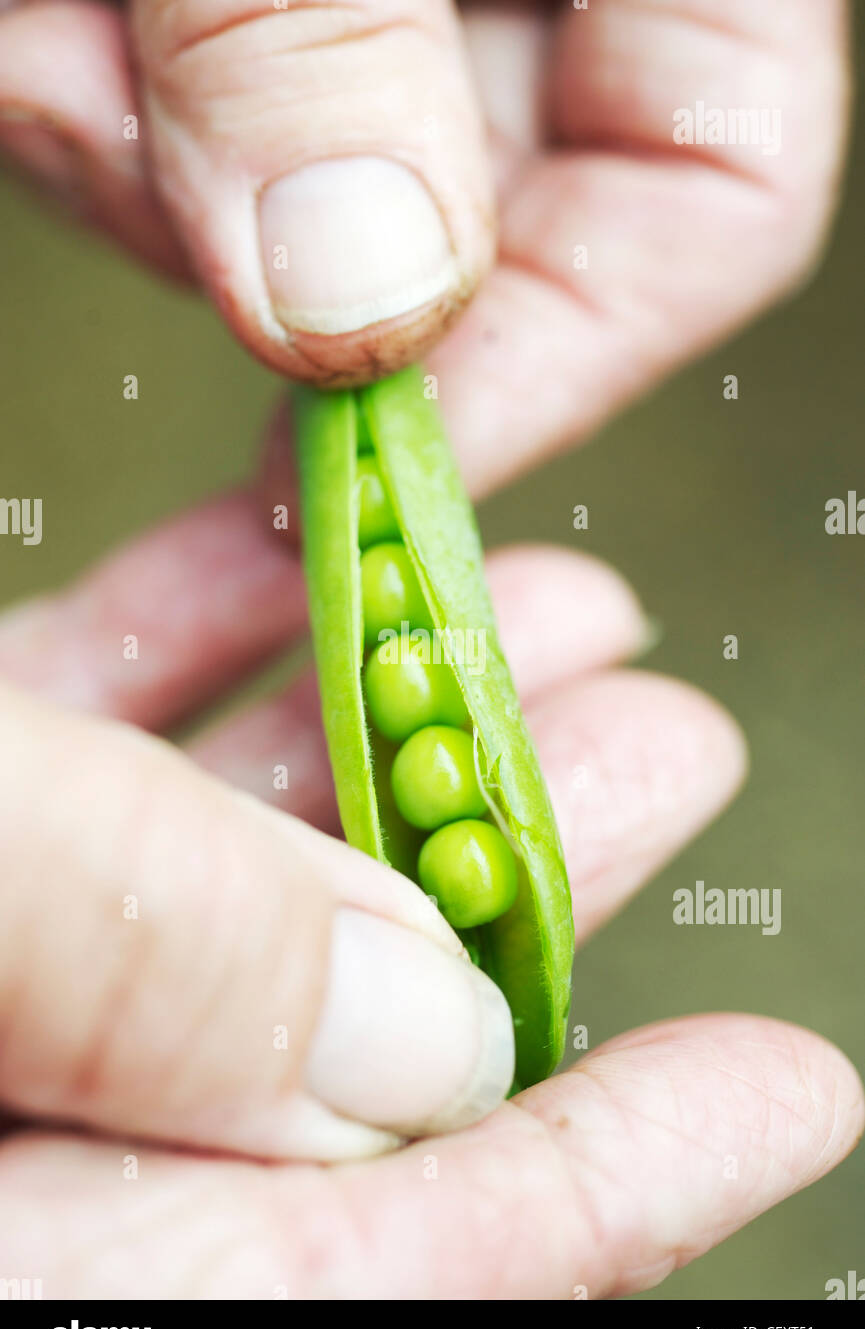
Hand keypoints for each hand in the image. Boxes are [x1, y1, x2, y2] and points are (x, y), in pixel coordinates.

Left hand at [0, 1, 847, 426]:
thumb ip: (319, 13)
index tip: (382, 466)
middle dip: (278, 246)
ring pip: (298, 200)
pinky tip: (38, 14)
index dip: (560, 360)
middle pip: (477, 225)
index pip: (713, 193)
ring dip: (135, 153)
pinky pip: (162, 127)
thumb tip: (353, 314)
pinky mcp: (239, 6)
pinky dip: (69, 90)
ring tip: (51, 13)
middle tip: (106, 108)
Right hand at [0, 474, 860, 1294]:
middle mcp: (14, 1120)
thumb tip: (424, 1032)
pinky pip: (81, 738)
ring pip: (212, 856)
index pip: (352, 1268)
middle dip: (510, 873)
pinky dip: (193, 644)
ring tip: (532, 610)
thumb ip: (160, 979)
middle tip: (664, 748)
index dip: (587, 1185)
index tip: (776, 1090)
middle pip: (315, 1022)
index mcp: (27, 1249)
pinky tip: (285, 558)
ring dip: (375, 721)